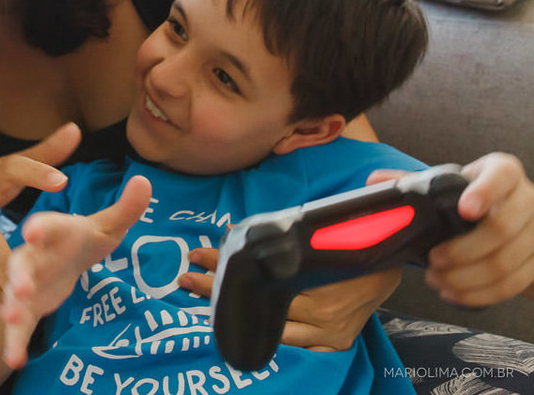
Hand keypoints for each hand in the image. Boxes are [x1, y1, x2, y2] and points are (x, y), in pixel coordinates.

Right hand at [0, 175, 151, 368]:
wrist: (64, 258)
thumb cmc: (82, 238)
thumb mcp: (107, 225)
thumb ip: (125, 207)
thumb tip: (144, 181)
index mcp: (53, 232)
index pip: (47, 227)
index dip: (40, 229)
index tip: (32, 231)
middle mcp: (34, 256)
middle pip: (21, 262)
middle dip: (18, 274)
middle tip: (18, 288)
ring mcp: (27, 283)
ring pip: (13, 294)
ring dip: (11, 306)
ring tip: (10, 319)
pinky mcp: (27, 307)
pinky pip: (19, 325)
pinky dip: (14, 341)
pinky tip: (13, 359)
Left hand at [181, 249, 400, 351]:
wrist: (389, 268)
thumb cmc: (348, 243)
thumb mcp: (317, 232)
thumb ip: (285, 237)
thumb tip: (237, 231)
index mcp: (316, 273)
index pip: (257, 273)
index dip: (223, 263)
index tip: (197, 255)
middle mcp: (320, 306)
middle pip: (258, 300)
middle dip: (219, 288)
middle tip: (187, 278)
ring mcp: (327, 329)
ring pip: (269, 326)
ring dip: (235, 313)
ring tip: (200, 296)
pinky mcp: (334, 343)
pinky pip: (294, 344)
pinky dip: (266, 335)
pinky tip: (238, 328)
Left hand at [370, 153, 533, 305]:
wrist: (511, 222)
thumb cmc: (470, 197)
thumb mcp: (448, 184)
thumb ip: (412, 181)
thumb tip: (373, 181)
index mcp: (502, 172)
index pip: (501, 175)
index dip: (486, 193)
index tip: (465, 210)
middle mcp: (527, 199)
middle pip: (504, 228)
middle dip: (465, 250)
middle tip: (433, 260)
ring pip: (507, 261)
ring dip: (468, 278)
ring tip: (437, 280)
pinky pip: (514, 284)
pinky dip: (482, 293)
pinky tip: (455, 294)